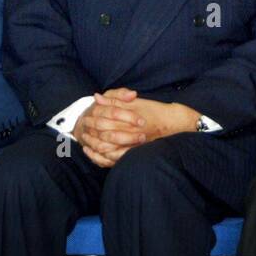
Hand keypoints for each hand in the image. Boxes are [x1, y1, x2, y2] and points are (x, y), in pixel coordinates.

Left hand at [73, 88, 197, 167]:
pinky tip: (94, 152)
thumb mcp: (135, 101)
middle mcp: (128, 132)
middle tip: (83, 128)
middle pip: (102, 133)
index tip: (85, 116)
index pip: (104, 118)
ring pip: (105, 147)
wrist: (172, 123)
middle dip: (90, 131)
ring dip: (93, 144)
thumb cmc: (154, 111)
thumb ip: (116, 98)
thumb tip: (97, 97)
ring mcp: (130, 145)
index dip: (92, 117)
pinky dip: (100, 157)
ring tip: (86, 140)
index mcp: (127, 117)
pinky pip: (112, 159)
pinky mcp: (132, 153)